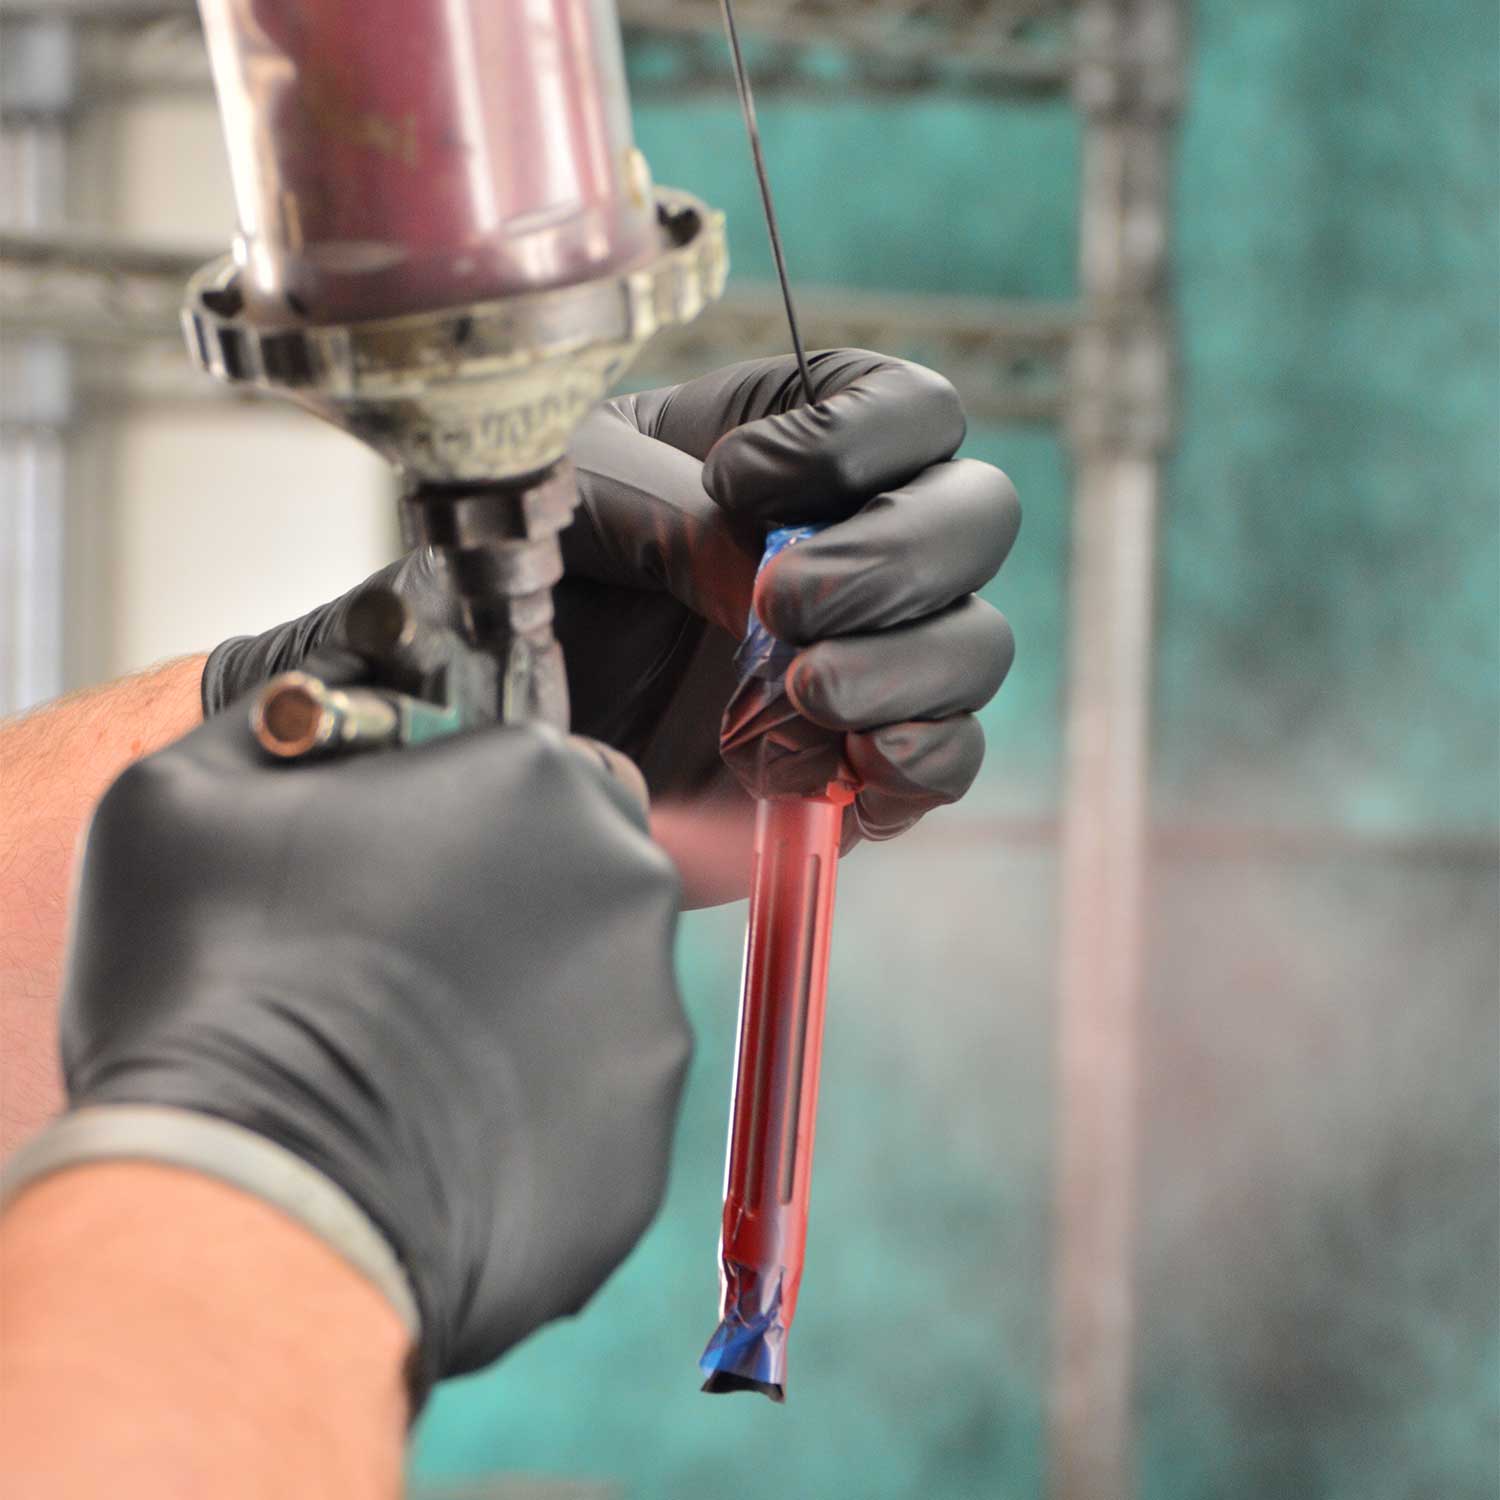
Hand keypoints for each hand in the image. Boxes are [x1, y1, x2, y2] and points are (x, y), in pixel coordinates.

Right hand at [54, 708, 689, 1396]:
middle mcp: (623, 881)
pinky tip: (445, 1133)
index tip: (413, 859)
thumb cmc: (210, 992)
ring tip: (413, 1058)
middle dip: (517, 894)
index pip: (537, 764)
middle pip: (584, 867)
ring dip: (529, 1005)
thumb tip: (316, 722)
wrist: (251, 1206)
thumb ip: (282, 729)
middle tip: (411, 957)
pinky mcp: (643, 1136)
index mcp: (535, 778)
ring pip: (596, 988)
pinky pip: (594, 1103)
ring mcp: (649, 1014)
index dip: (469, 808)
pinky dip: (536, 1110)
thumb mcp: (182, 796)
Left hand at [203, 350, 1019, 903]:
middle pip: (978, 519)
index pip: (914, 407)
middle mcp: (856, 544)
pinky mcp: (856, 767)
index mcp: (799, 444)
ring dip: (903, 666)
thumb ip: (677, 515)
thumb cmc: (530, 570)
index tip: (739, 483)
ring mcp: (869, 659)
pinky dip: (915, 762)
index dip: (858, 440)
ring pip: (975, 645)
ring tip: (798, 690)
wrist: (492, 715)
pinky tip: (831, 762)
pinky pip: (946, 763)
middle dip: (891, 560)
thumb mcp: (572, 498)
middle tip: (779, 603)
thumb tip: (772, 581)